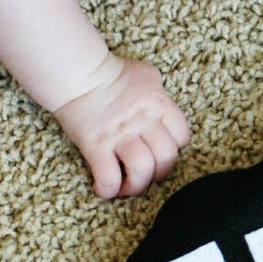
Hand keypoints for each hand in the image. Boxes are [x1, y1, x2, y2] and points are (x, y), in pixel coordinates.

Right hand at [52, 53, 190, 198]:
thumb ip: (159, 91)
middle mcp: (144, 121)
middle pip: (166, 157)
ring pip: (142, 169)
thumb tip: (162, 102)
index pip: (182, 136)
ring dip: (137, 185)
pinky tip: (106, 189)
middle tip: (149, 175)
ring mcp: (120, 134)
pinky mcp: (96, 146)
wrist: (80, 74)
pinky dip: (109, 189)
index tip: (162, 152)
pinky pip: (108, 177)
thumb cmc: (114, 71)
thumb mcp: (147, 75)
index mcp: (159, 104)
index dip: (175, 149)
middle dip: (161, 173)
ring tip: (128, 186)